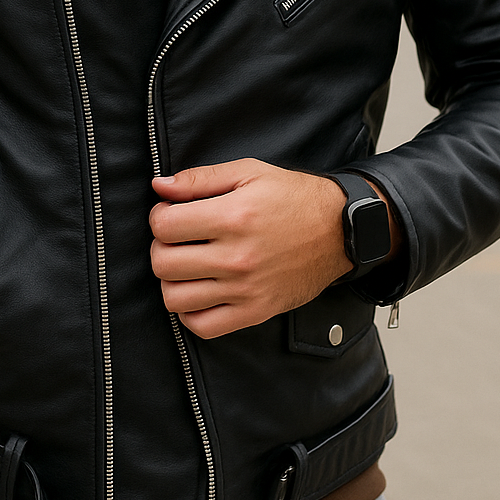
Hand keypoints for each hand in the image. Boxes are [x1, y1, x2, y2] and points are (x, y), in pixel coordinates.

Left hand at [150, 159, 394, 338]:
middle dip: (161, 247)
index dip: (160, 216)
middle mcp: (237, 257)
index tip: (171, 213)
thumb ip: (199, 179)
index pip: (164, 226)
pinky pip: (203, 326)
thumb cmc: (293, 197)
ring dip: (172, 280)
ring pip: (175, 298)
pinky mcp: (255, 312)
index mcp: (233, 217)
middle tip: (177, 238)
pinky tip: (199, 291)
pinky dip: (190, 313)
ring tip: (186, 264)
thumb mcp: (248, 172)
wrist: (340, 230)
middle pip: (163, 263)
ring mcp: (245, 290)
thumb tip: (159, 187)